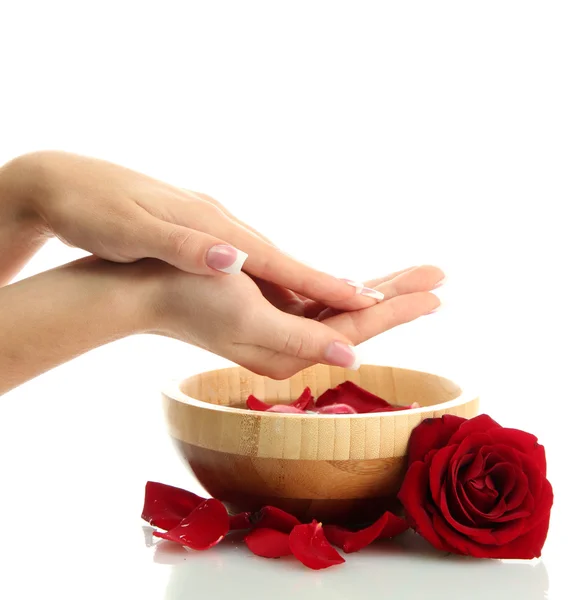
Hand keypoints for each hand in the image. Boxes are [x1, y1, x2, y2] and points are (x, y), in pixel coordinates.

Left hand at [3, 151, 382, 309]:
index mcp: (211, 225)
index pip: (278, 260)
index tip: (364, 297)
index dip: (322, 282)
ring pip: (268, 260)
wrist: (64, 185)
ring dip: (302, 281)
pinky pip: (248, 260)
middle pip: (283, 260)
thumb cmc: (94, 210)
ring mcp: (210, 226)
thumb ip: (187, 245)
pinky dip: (272, 277)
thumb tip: (236, 256)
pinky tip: (278, 287)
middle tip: (373, 298)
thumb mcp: (133, 231)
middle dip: (328, 282)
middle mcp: (219, 223)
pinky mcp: (199, 232)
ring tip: (339, 300)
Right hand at [138, 262, 442, 378]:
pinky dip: (350, 291)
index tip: (436, 292)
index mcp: (288, 353)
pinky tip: (367, 287)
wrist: (148, 289)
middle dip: (399, 298)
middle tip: (441, 277)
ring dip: (380, 293)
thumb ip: (302, 341)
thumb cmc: (193, 298)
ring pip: (344, 311)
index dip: (396, 311)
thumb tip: (353, 360)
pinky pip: (323, 303)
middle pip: (358, 322)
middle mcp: (291, 347)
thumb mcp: (248, 320)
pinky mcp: (272, 312)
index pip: (355, 333)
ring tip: (418, 279)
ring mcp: (283, 329)